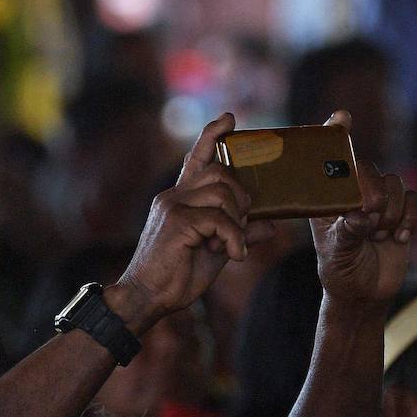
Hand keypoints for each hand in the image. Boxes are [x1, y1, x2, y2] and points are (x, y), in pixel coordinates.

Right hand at [109, 112, 275, 333]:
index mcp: (178, 199)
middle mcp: (173, 196)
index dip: (212, 136)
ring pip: (222, 193)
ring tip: (230, 246)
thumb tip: (270, 226)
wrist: (146, 298)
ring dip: (236, 220)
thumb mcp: (215, 252)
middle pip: (219, 172)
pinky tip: (231, 256)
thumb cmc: (175, 276)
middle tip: (239, 225)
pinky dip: (233, 239)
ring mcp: (173, 206)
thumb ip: (238, 233)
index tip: (229, 119)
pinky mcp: (177, 221)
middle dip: (240, 196)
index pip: (197, 158)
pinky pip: (220, 220)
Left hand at [310, 111, 416, 308]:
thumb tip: (361, 214)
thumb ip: (347, 231)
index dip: (337, 138)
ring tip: (377, 237)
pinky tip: (398, 239)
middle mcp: (352, 195)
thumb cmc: (340, 272)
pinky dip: (410, 219)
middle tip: (370, 218)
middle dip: (374, 194)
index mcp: (327, 200)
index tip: (342, 118)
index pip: (331, 164)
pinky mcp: (401, 211)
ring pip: (394, 185)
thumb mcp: (336, 254)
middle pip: (370, 171)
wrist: (364, 293)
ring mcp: (378, 201)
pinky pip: (414, 199)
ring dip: (390, 214)